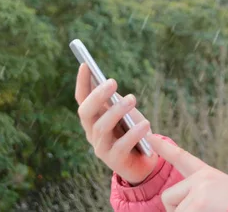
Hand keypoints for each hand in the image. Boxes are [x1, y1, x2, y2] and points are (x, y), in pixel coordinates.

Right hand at [75, 63, 158, 184]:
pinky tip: (145, 124)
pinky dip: (133, 133)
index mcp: (93, 119)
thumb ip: (116, 102)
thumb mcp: (126, 113)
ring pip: (102, 128)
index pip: (82, 99)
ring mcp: (101, 148)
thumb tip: (106, 84)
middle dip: (97, 96)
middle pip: (86, 112)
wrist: (145, 162)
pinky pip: (121, 146)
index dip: (82, 83)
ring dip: (117, 111)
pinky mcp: (115, 161)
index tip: (85, 64)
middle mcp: (92, 133)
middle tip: (112, 82)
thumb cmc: (134, 132)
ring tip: (132, 99)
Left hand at [148, 134, 227, 211]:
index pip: (182, 159)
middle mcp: (203, 177)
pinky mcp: (200, 200)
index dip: (165, 148)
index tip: (151, 137)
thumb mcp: (218, 198)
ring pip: (174, 211)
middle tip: (203, 211)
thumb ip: (198, 195)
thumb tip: (175, 206)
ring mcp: (201, 187)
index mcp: (209, 176)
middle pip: (168, 197)